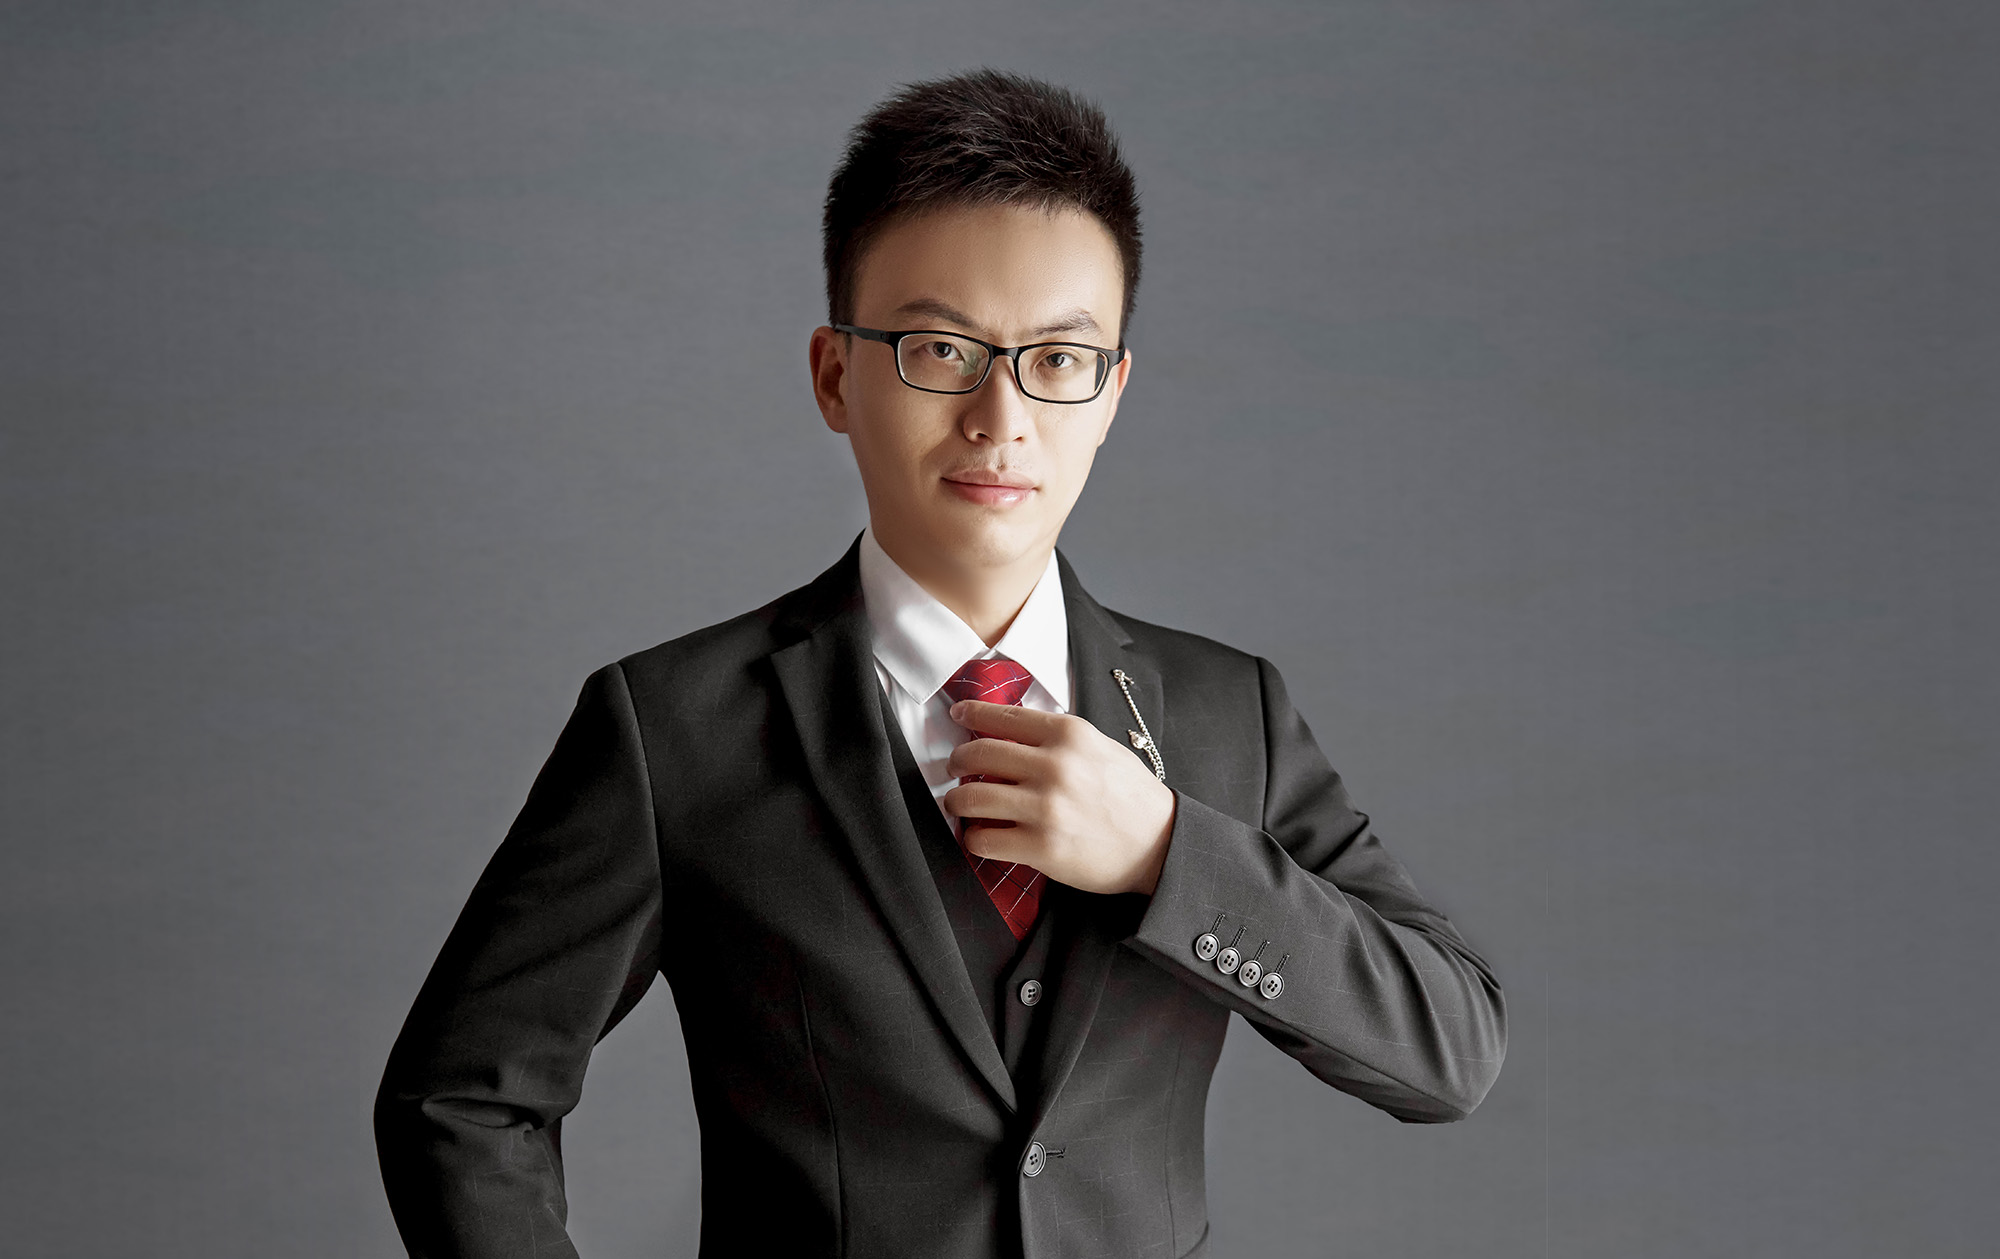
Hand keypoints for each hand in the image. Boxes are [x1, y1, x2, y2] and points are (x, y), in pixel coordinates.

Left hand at [943, 700, 1177, 896]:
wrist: (1159, 845)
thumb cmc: (1129, 796)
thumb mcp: (1099, 747)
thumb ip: (1055, 737)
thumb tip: (1005, 729)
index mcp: (1070, 734)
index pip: (1003, 716)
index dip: (972, 715)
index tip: (959, 715)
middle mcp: (1055, 766)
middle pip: (977, 753)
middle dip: (956, 761)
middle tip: (955, 769)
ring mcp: (1046, 807)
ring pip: (970, 797)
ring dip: (957, 802)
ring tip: (961, 805)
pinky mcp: (1041, 847)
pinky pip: (982, 840)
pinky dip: (973, 838)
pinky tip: (981, 836)